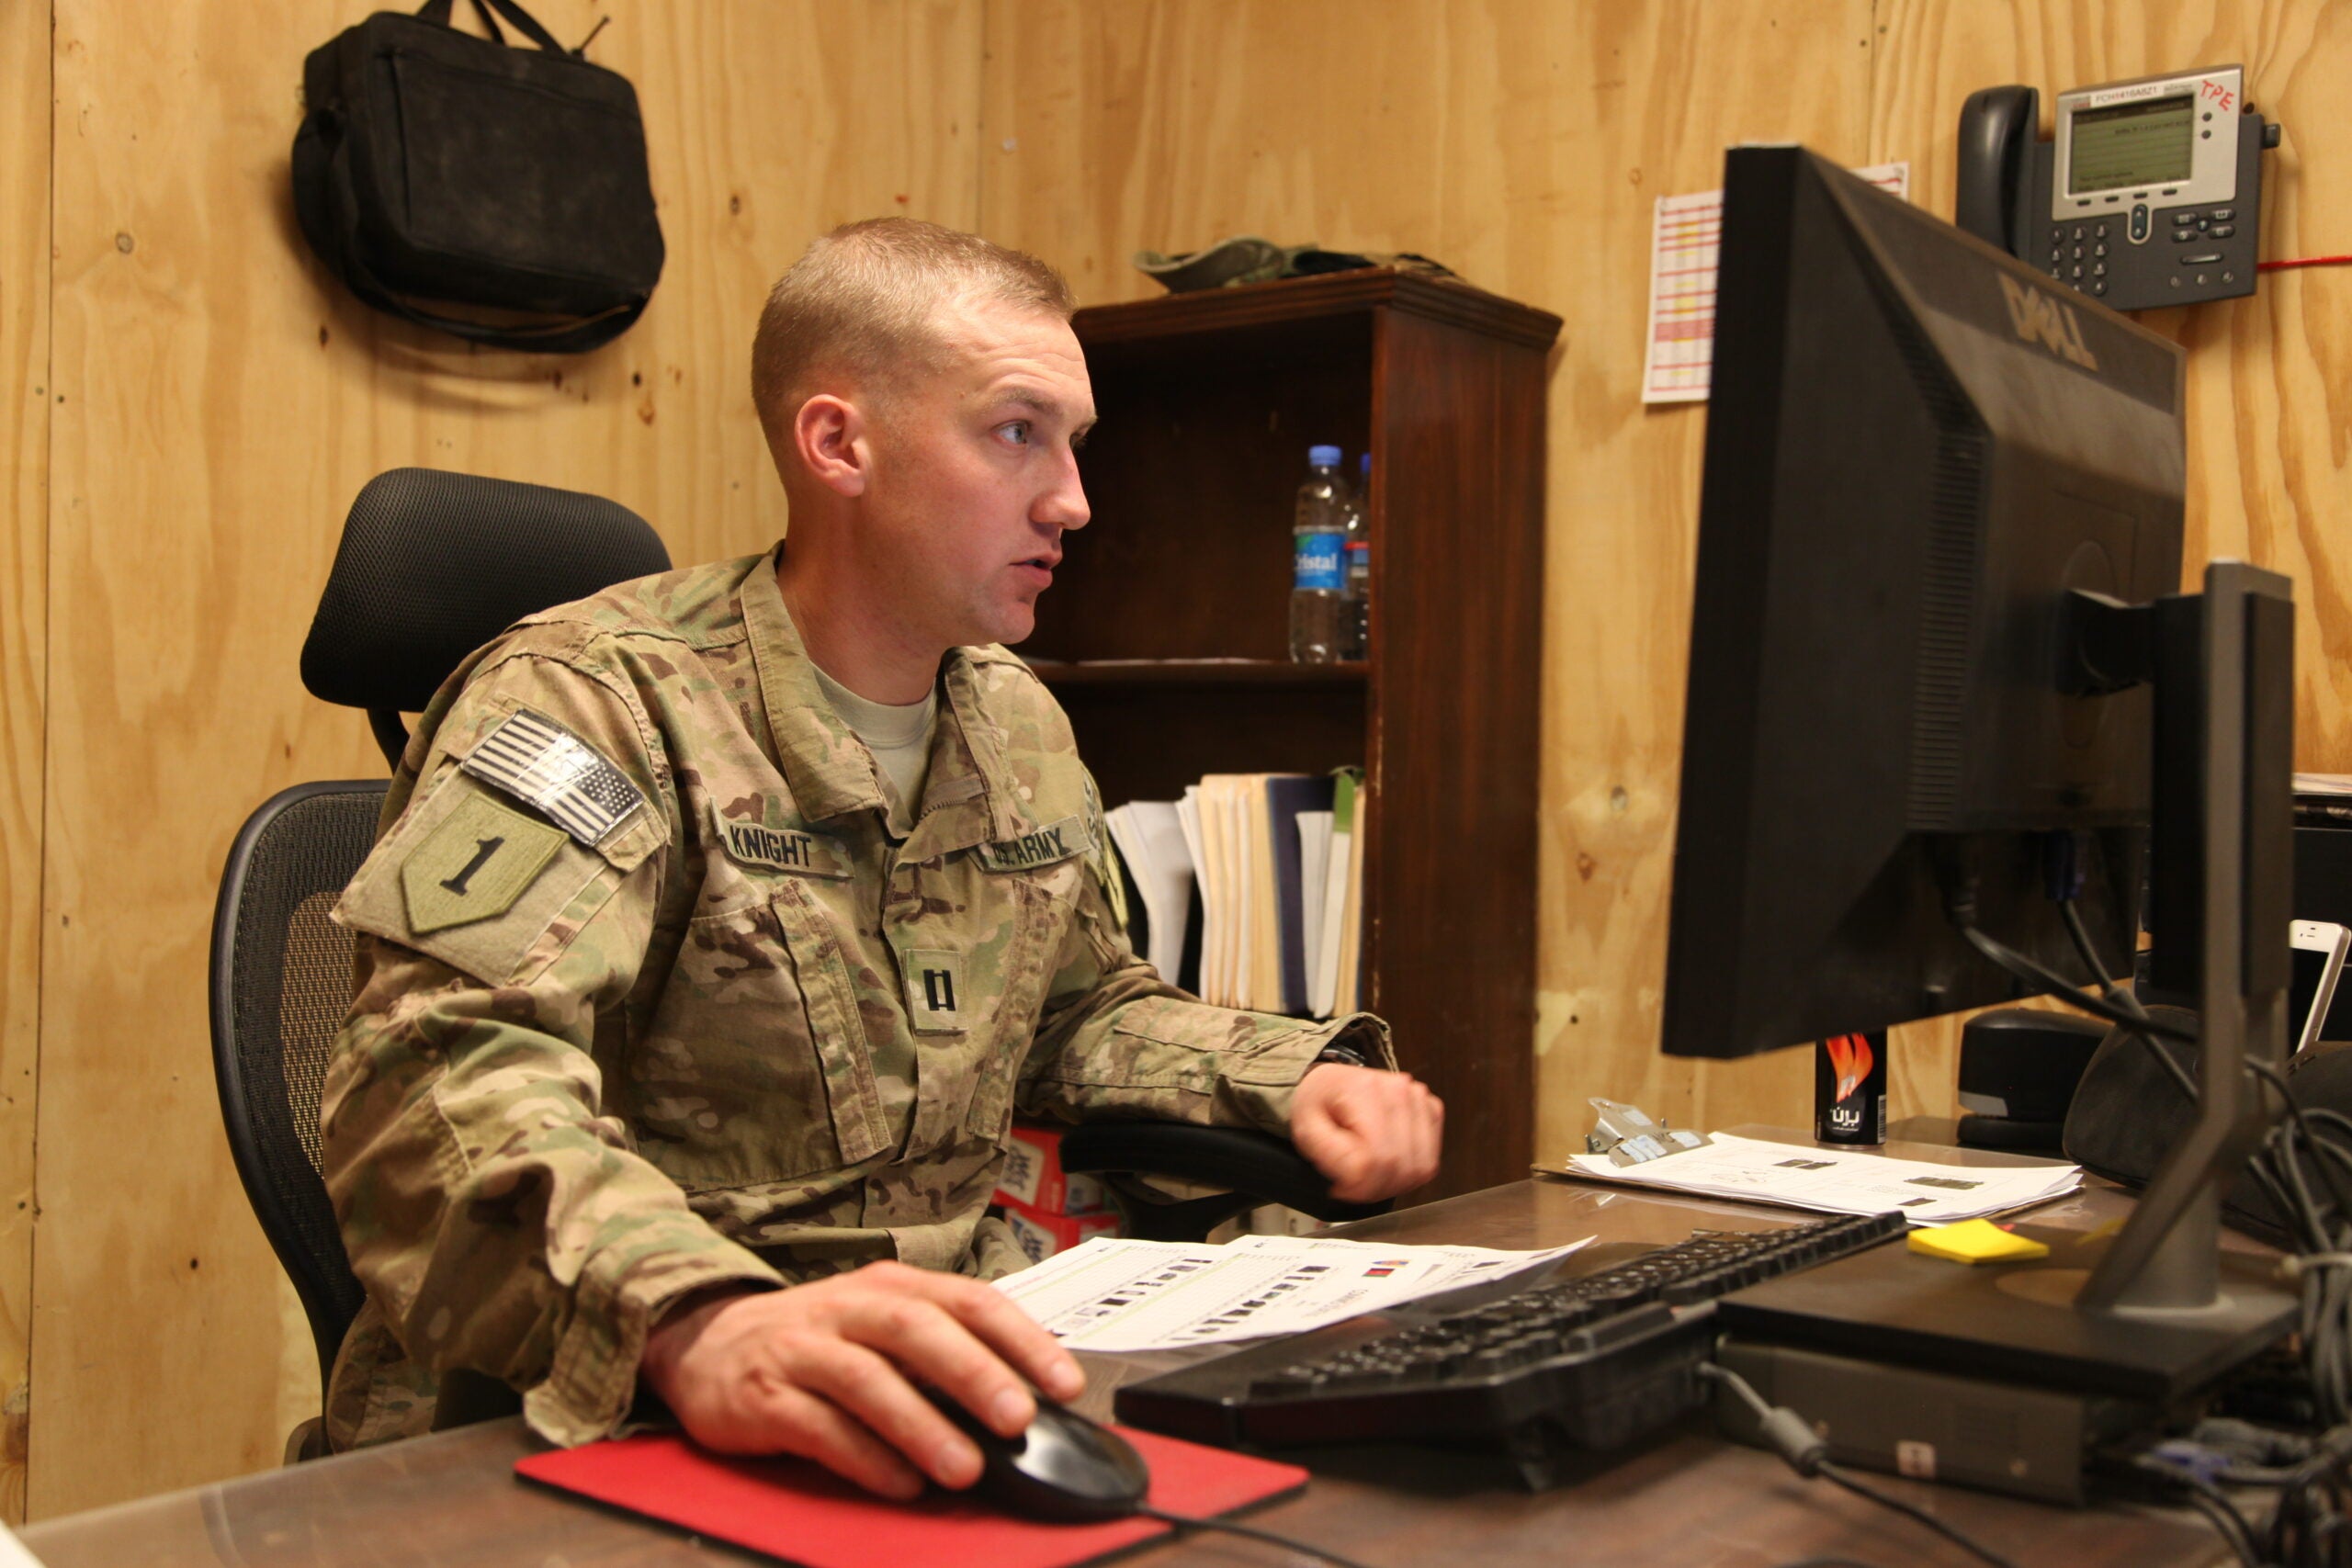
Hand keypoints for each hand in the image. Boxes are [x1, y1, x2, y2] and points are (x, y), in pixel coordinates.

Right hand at [639, 1262, 1083, 1499]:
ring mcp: (803, 1349)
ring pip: (869, 1380)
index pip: (969, 1300)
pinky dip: (865, 1457)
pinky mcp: (764, 1397)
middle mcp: (848, 1308)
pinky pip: (819, 1427)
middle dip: (974, 1374)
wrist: (706, 1344)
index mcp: (892, 1286)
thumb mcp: (881, 1326)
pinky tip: (901, 1484)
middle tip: (1019, 1420)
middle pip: (918, 1330)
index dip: (1022, 1340)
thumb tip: (1025, 1402)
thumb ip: (943, 1355)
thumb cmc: (818, 1341)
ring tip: (964, 1469)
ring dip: (922, 1426)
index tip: (1066, 1384)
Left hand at [1289, 1062, 1443, 1200]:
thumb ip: (1326, 1152)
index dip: (1359, 1186)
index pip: (1376, 1158)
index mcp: (1364, 1090)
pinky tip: (1387, 1165)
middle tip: (1353, 1186)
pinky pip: (1429, 1162)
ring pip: (1420, 1168)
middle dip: (1375, 1189)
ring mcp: (1419, 1099)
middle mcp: (1399, 1089)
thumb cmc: (1319, 1103)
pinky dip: (1409, 1174)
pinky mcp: (1431, 1110)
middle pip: (1401, 1165)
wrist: (1334, 1083)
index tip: (1340, 1188)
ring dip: (1394, 1185)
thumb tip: (1358, 1175)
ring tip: (1369, 1177)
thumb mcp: (1305, 1128)